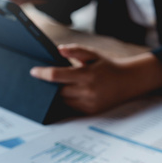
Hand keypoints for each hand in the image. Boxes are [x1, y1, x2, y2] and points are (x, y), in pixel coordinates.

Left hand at [30, 45, 161, 114]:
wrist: (128, 82)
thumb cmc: (108, 66)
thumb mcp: (93, 54)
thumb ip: (76, 50)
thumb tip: (59, 50)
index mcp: (87, 75)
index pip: (57, 76)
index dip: (43, 74)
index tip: (33, 72)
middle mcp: (87, 91)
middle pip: (58, 91)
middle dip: (49, 86)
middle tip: (41, 80)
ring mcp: (89, 104)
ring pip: (63, 101)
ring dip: (57, 95)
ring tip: (52, 88)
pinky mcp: (91, 112)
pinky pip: (72, 108)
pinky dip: (67, 101)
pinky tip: (64, 95)